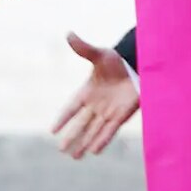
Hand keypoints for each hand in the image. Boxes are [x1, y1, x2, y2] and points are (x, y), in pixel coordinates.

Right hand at [52, 32, 139, 158]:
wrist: (139, 66)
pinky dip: (101, 140)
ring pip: (93, 131)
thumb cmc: (118, 60)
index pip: (71, 107)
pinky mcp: (121, 116)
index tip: (52, 130)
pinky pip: (109, 131)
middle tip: (61, 150)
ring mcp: (108, 112)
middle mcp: (96, 105)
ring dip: (84, 143)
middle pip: (80, 124)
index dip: (62, 118)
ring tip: (75, 156)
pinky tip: (94, 151)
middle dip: (71, 137)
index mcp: (87, 91)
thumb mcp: (99, 54)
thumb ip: (83, 48)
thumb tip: (68, 33)